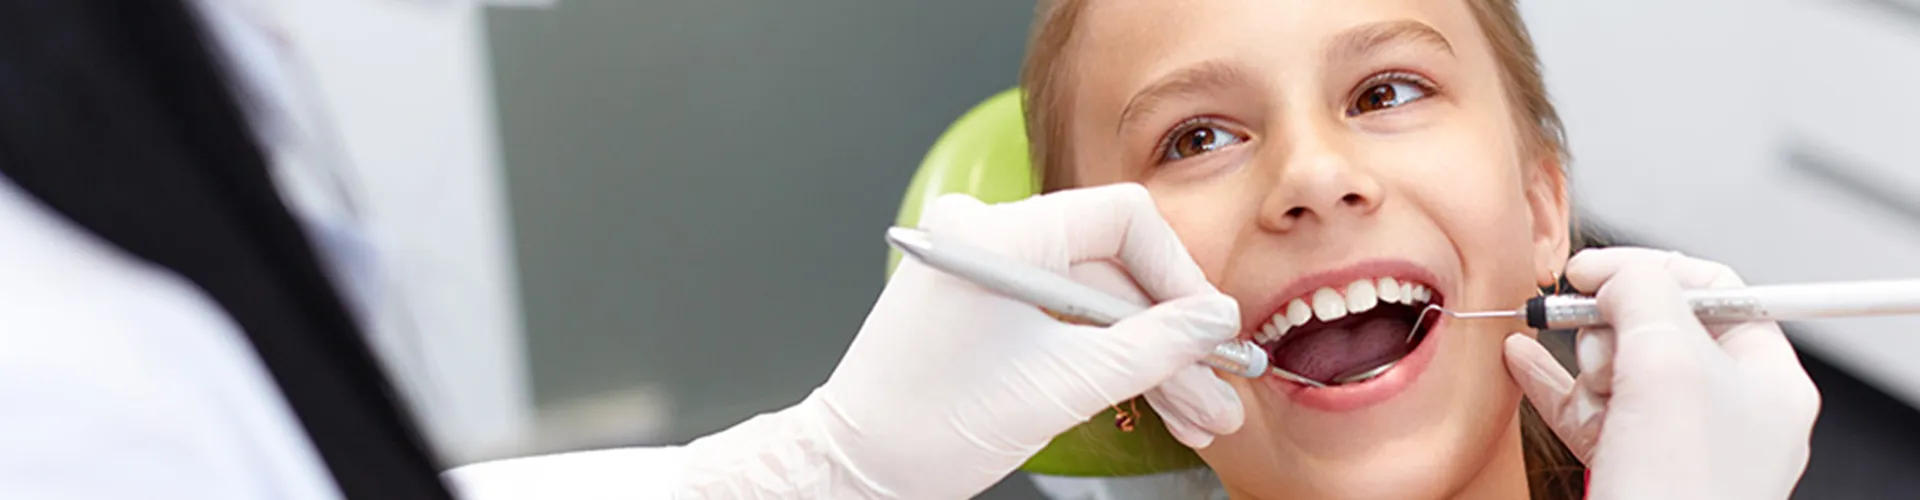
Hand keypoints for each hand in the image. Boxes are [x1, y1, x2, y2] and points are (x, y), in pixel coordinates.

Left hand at [674, 184, 1243, 498]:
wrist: (855, 468)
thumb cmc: (928, 426)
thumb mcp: (1062, 387)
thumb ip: (1151, 348)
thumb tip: (1211, 322)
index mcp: (1000, 232)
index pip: (1122, 219)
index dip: (1178, 275)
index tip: (1209, 328)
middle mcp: (989, 235)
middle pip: (1114, 269)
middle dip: (1170, 337)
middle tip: (1218, 385)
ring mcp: (986, 271)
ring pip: (1094, 304)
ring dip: (1147, 360)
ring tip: (1198, 414)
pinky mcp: (984, 307)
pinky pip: (1061, 321)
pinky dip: (1104, 361)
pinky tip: (1156, 399)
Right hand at [1503, 248, 1820, 499]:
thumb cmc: (1682, 489)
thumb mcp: (1669, 361)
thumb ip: (1643, 294)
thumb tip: (1613, 273)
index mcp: (1765, 378)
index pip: (1714, 289)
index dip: (1651, 269)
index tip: (1593, 270)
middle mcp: (1725, 407)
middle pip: (1657, 325)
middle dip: (1611, 327)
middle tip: (1594, 342)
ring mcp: (1675, 439)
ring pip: (1615, 366)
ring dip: (1582, 362)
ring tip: (1575, 380)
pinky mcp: (1628, 464)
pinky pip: (1584, 407)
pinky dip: (1550, 382)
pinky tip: (1520, 360)